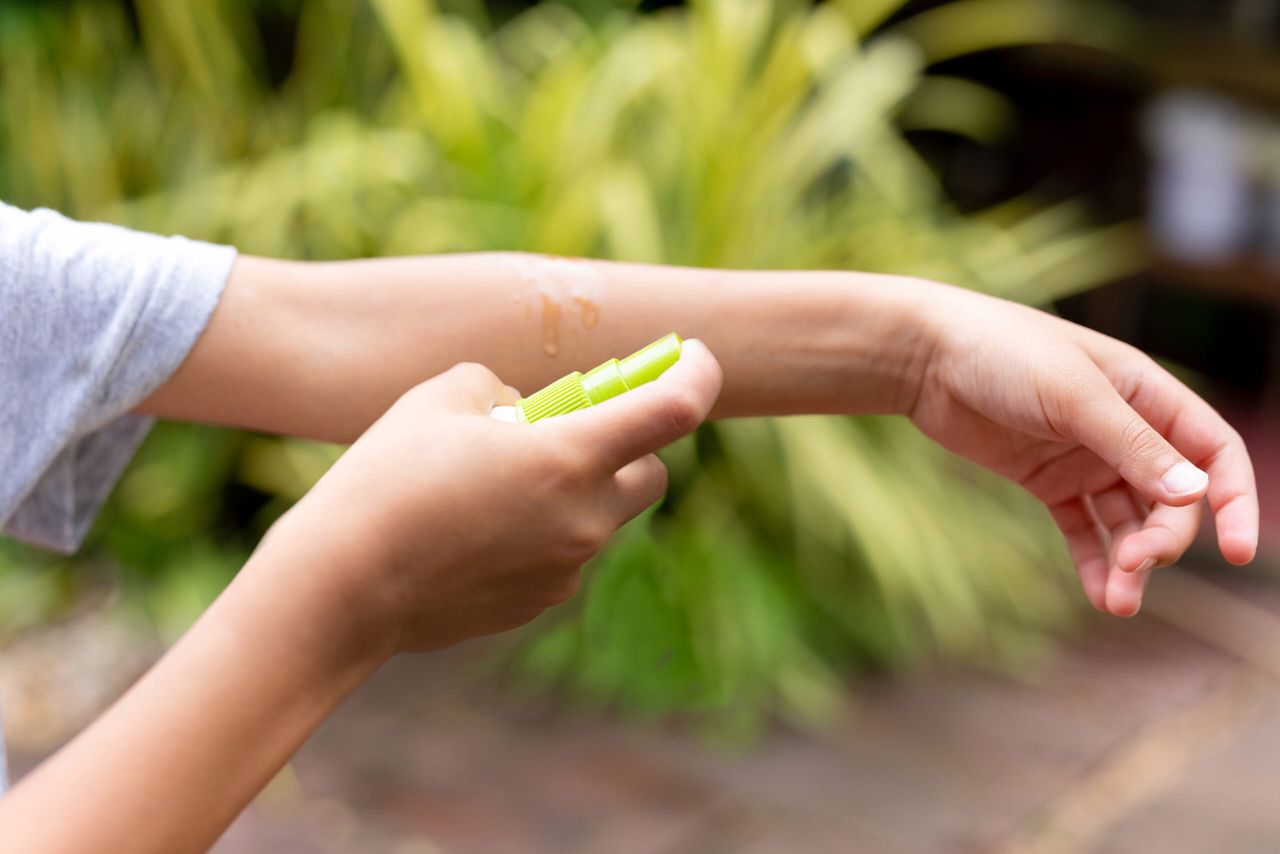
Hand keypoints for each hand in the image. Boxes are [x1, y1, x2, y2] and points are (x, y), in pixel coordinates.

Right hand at [271, 340, 722, 655]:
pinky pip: (560, 555)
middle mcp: (585, 519)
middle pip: (649, 474)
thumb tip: (521, 417)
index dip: (697, 374)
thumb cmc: (387, 481)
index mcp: (571, 457)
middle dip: (626, 445)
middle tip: (571, 429)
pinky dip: (539, 532)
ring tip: (493, 483)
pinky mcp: (536, 604)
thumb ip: (502, 392)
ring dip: (571, 490)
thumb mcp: (440, 397)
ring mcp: (566, 569)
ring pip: (597, 517)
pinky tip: (474, 530)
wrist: (343, 588)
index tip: (694, 358)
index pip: (674, 411)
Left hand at [909, 288, 1257, 616]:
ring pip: (1127, 521)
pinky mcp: (1046, 480)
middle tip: (1135, 565)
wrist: (926, 357)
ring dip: (1130, 562)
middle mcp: (1125, 429)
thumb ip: (1132, 445)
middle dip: (1163, 538)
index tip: (1239, 550)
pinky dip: (1093, 561)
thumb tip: (1195, 493)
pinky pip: (1081, 528)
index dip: (1234, 500)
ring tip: (1117, 603)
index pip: (1214, 452)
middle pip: (1171, 498)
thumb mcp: (1073, 397)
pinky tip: (1099, 596)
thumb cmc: (1004, 354)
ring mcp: (1084, 458)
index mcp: (1147, 394)